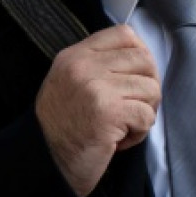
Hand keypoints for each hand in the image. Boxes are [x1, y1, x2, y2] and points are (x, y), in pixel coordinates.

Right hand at [36, 24, 159, 196]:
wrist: (45, 162)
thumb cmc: (61, 128)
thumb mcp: (69, 83)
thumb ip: (98, 66)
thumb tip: (140, 59)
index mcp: (75, 56)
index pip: (124, 34)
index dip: (140, 55)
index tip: (136, 77)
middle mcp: (84, 66)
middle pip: (144, 60)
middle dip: (148, 86)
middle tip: (135, 108)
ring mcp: (96, 88)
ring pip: (150, 88)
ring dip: (144, 113)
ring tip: (123, 127)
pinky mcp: (108, 113)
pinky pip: (146, 115)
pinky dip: (140, 132)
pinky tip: (120, 140)